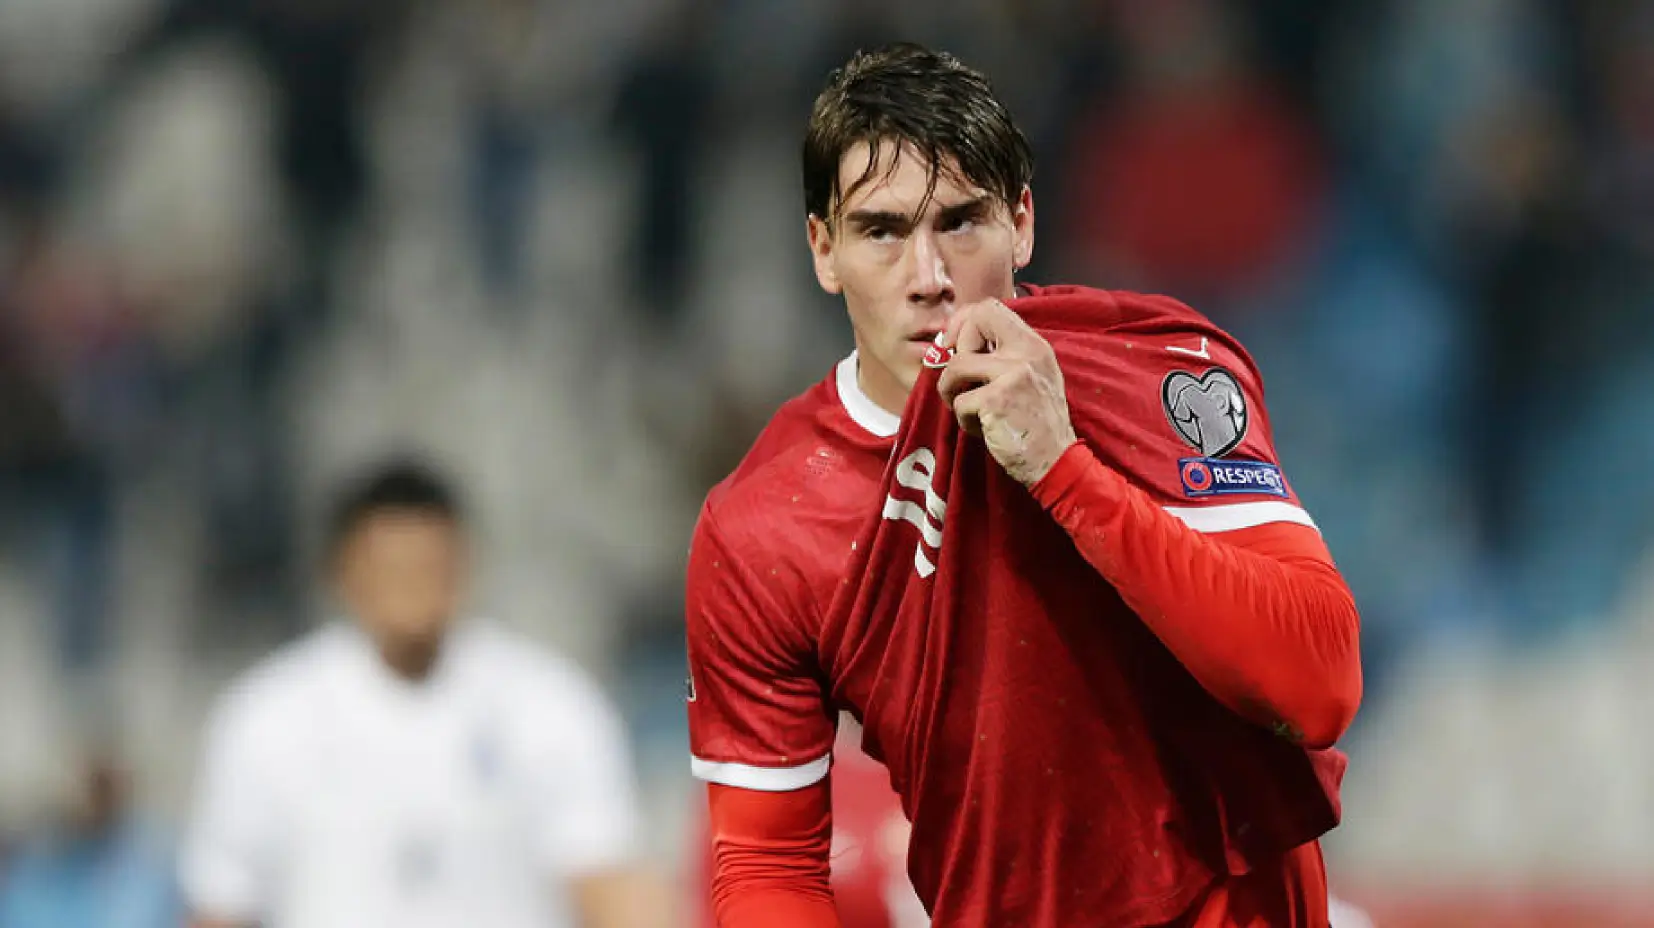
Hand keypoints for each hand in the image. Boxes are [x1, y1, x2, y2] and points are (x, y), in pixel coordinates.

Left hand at [935, 299, 1078, 485]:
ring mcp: (1013, 374)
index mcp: (1034, 344)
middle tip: (961, 382)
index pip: (990, 307)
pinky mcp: (997, 399)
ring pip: (956, 365)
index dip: (964, 322)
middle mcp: (1026, 352)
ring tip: (971, 411)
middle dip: (956, 352)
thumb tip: (957, 343)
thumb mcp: (1032, 378)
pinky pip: (958, 401)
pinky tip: (985, 430)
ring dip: (952, 392)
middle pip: (973, 322)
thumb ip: (1004, 356)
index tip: (956, 347)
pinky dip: (964, 421)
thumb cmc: (1037, 425)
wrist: (1057, 462)